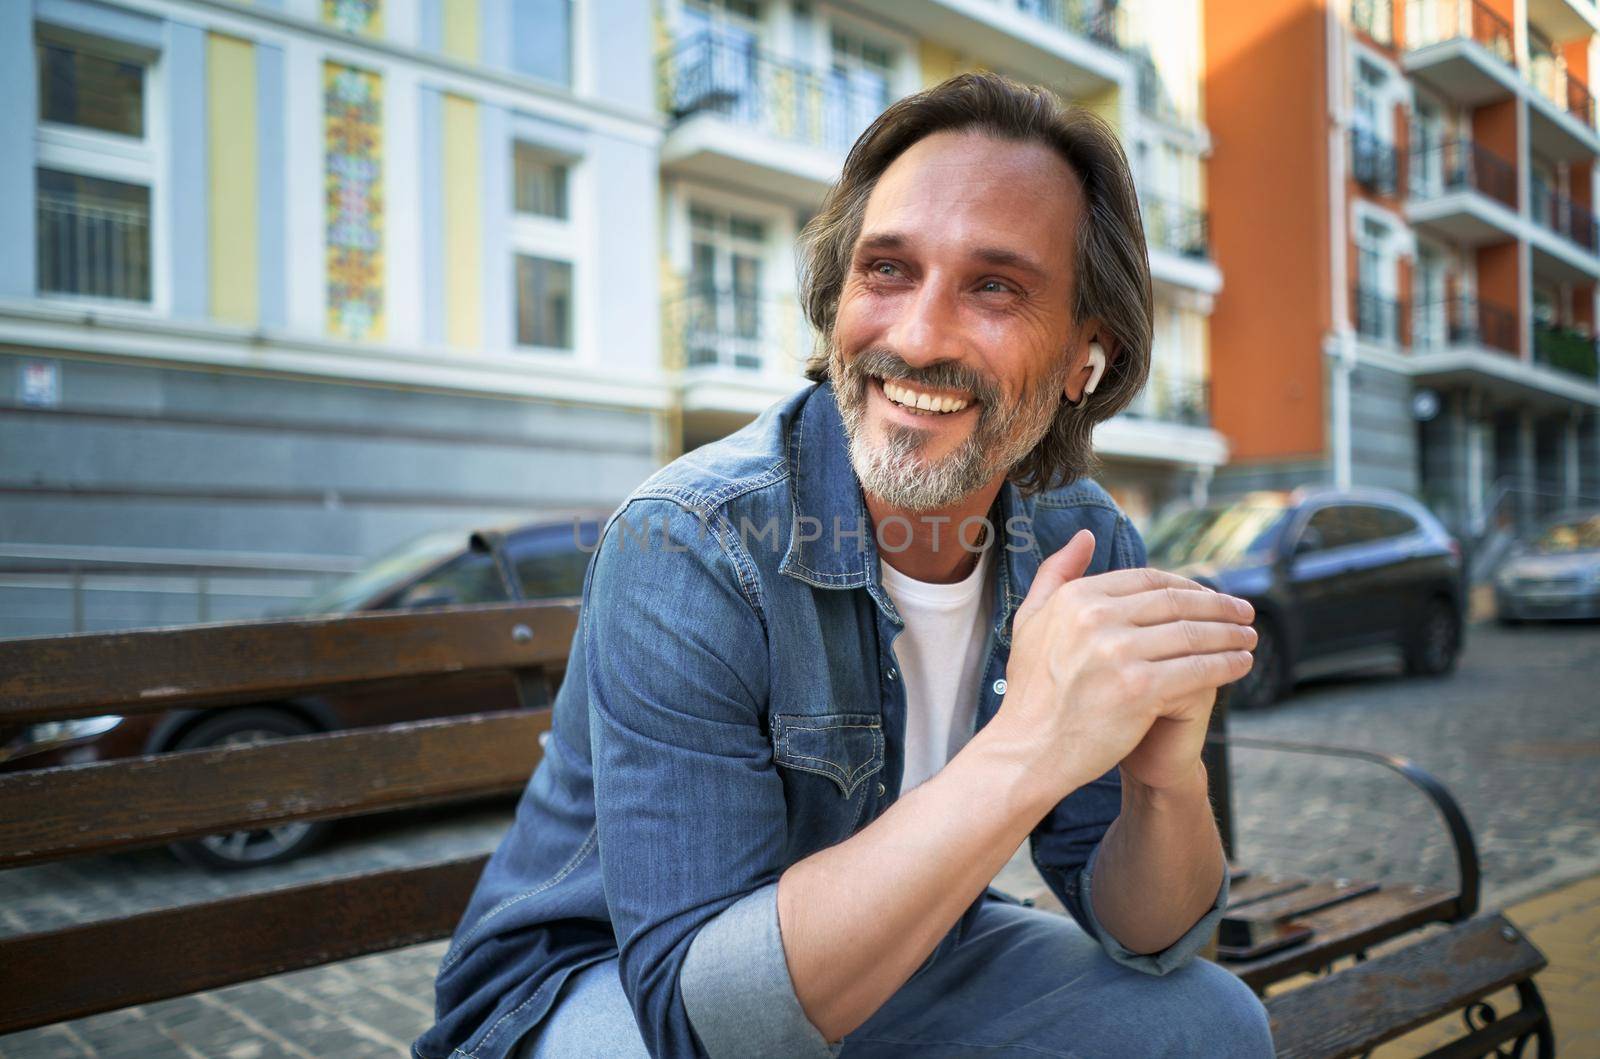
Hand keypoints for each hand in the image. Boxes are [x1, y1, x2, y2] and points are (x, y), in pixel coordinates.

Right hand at [996, 529, 1255, 800]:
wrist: (1026, 751)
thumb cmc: (1030, 692)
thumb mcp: (1030, 620)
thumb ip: (1056, 573)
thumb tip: (1086, 536)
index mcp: (1077, 598)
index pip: (1148, 581)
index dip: (1187, 586)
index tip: (1210, 596)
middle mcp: (1097, 618)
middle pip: (1176, 604)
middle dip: (1218, 607)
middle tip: (1244, 612)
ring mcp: (1119, 653)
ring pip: (1192, 636)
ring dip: (1229, 635)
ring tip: (1249, 637)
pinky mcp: (1139, 689)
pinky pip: (1197, 670)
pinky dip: (1226, 665)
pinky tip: (1241, 664)